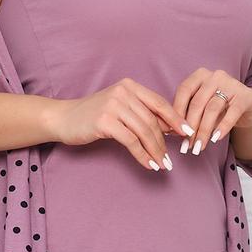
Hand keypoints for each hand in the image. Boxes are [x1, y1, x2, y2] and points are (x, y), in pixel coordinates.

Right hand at [51, 79, 195, 172]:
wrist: (63, 119)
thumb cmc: (93, 116)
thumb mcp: (120, 108)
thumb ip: (142, 114)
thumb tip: (171, 129)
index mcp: (130, 86)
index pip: (159, 103)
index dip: (176, 119)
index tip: (188, 133)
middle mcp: (123, 92)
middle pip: (152, 120)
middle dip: (164, 142)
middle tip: (170, 159)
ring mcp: (113, 105)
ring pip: (144, 131)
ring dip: (155, 151)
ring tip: (162, 165)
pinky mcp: (105, 121)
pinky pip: (131, 141)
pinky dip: (142, 155)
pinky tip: (148, 165)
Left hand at [172, 69, 251, 155]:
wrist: (249, 105)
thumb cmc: (220, 107)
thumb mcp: (203, 106)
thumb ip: (189, 114)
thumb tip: (172, 132)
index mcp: (200, 75)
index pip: (184, 91)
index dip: (178, 112)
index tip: (174, 133)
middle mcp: (215, 76)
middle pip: (197, 103)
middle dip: (190, 127)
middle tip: (187, 145)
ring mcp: (231, 84)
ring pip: (212, 109)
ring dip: (204, 131)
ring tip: (199, 147)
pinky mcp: (245, 96)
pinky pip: (232, 113)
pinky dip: (222, 127)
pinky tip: (215, 139)